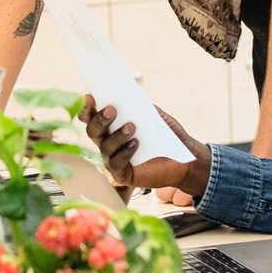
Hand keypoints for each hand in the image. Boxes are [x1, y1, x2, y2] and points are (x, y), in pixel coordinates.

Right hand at [83, 103, 211, 202]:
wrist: (184, 161)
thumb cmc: (168, 138)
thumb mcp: (157, 117)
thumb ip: (143, 107)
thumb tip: (129, 98)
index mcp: (111, 128)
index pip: (91, 118)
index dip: (87, 108)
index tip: (90, 97)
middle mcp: (108, 143)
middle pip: (93, 131)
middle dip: (99, 119)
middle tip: (112, 110)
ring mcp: (113, 160)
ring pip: (104, 147)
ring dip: (116, 135)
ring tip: (132, 127)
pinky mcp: (122, 175)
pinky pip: (116, 164)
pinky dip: (124, 153)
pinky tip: (135, 144)